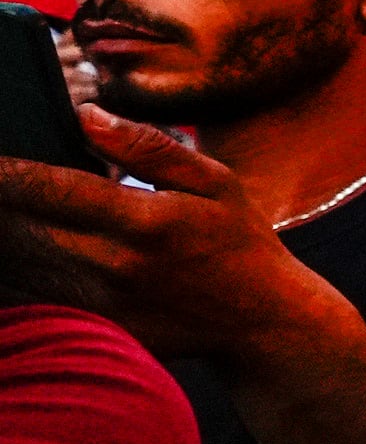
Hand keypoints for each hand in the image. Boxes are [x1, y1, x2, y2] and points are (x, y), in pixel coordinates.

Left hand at [0, 111, 330, 360]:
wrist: (262, 324)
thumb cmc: (240, 244)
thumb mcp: (216, 181)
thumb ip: (149, 147)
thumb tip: (86, 114)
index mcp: (144, 220)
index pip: (47, 186)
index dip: (2, 170)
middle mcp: (114, 263)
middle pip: (18, 226)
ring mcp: (99, 303)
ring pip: (16, 265)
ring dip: (0, 237)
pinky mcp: (94, 329)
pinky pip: (30, 299)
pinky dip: (10, 274)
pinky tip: (11, 252)